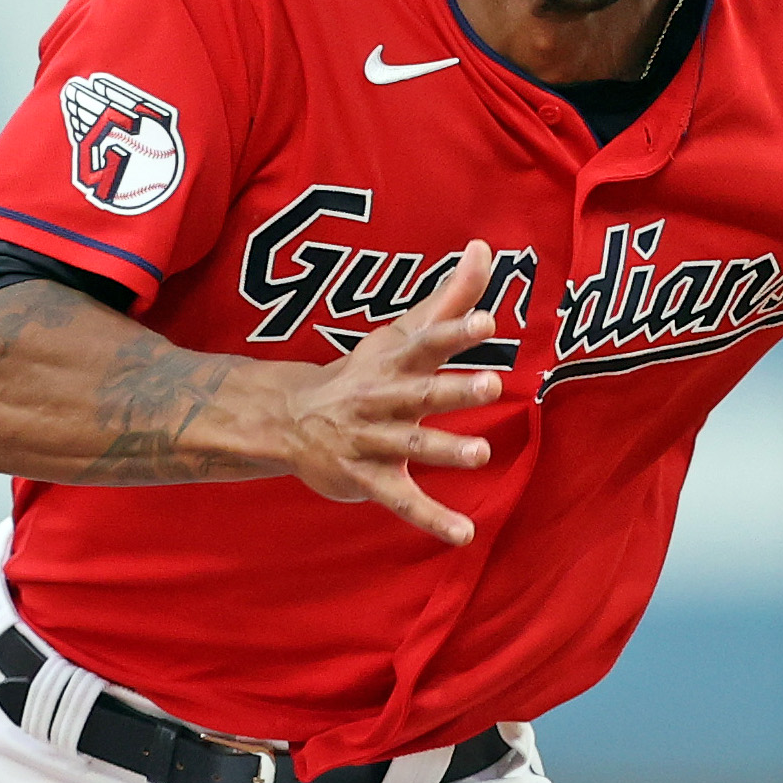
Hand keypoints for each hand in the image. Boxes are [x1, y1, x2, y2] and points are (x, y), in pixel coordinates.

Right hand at [257, 241, 507, 545]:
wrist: (289, 418)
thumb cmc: (365, 372)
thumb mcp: (402, 333)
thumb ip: (449, 296)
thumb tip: (483, 248)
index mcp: (395, 362)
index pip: (427, 342)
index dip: (455, 332)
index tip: (486, 322)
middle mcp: (383, 399)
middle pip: (422, 393)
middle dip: (455, 390)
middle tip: (493, 385)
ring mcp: (373, 441)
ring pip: (412, 445)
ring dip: (446, 449)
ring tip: (482, 453)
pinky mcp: (368, 479)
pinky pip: (404, 502)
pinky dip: (433, 519)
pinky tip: (464, 534)